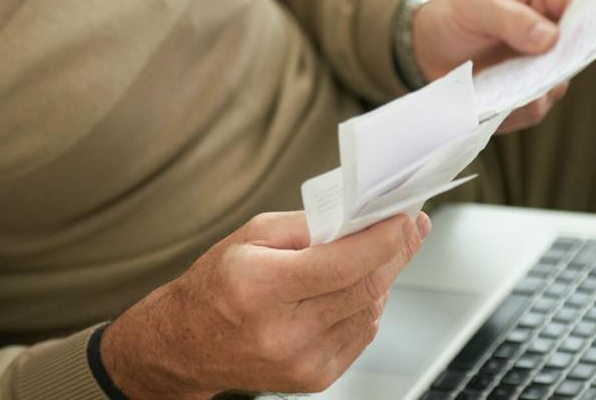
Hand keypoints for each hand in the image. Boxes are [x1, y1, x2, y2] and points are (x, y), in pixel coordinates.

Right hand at [100, 211, 430, 398]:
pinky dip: (367, 306)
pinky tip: (354, 288)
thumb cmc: (218, 283)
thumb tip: (363, 216)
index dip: (382, 240)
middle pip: (364, 288)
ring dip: (382, 278)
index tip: (405, 218)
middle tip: (408, 226)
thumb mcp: (253, 235)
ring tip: (379, 252)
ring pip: (370, 311)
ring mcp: (302, 361)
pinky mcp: (315, 378)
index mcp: (260, 288)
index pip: (341, 265)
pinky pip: (362, 334)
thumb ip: (310, 224)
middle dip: (394, 253)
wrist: (187, 343)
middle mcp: (282, 332)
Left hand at [413, 0, 583, 132]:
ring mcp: (544, 62)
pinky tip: (496, 104)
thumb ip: (510, 17)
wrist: (427, 46)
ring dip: (536, 90)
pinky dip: (516, 109)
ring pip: (559, 82)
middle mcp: (552, 26)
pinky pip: (535, 107)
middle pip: (579, 48)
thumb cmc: (453, 12)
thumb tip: (550, 39)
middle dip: (561, 63)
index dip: (589, 19)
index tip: (577, 40)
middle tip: (538, 73)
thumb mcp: (474, 4)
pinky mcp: (530, 91)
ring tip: (506, 89)